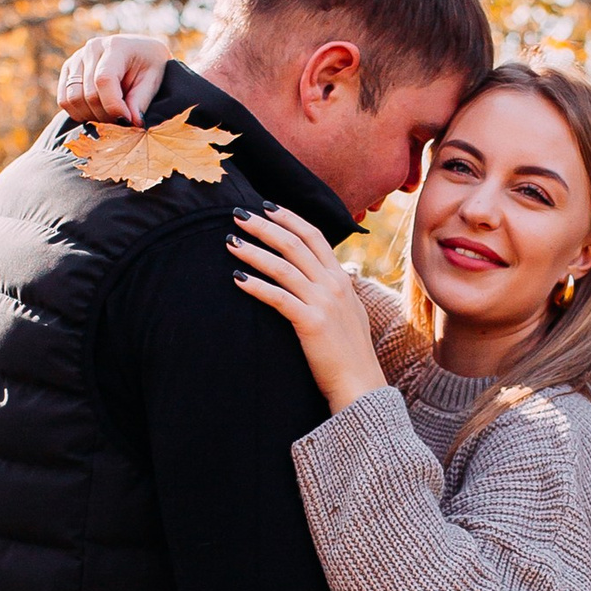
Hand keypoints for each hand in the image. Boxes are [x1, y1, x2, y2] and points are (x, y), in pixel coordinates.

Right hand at [58, 32, 172, 124]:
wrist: (140, 51)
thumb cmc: (149, 65)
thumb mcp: (153, 80)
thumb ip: (141, 101)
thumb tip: (133, 122)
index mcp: (115, 46)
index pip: (104, 80)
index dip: (113, 106)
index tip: (128, 120)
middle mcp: (91, 49)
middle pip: (88, 94)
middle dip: (106, 115)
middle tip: (122, 122)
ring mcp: (76, 58)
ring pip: (72, 99)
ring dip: (91, 116)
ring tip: (110, 117)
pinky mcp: (68, 70)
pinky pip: (64, 99)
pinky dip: (79, 113)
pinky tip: (97, 113)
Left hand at [230, 205, 385, 412]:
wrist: (360, 384)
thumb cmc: (349, 354)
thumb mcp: (349, 313)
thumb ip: (336, 291)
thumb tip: (321, 277)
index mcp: (341, 279)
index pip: (314, 235)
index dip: (289, 218)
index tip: (266, 206)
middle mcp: (333, 285)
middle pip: (295, 243)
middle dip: (264, 225)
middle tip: (238, 214)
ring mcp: (324, 302)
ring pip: (283, 266)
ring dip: (254, 251)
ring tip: (230, 242)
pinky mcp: (311, 323)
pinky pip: (279, 297)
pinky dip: (256, 286)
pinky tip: (237, 279)